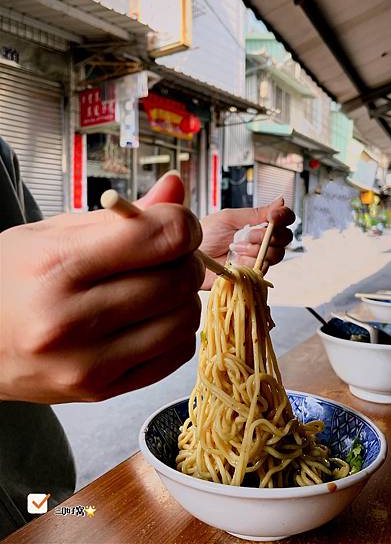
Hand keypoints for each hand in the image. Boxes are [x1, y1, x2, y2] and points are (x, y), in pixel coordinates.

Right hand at [0, 173, 204, 403]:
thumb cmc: (14, 278)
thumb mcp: (55, 233)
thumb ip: (122, 214)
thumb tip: (177, 187)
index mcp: (57, 266)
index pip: (160, 237)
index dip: (182, 224)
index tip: (178, 225)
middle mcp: (70, 320)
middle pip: (177, 280)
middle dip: (185, 259)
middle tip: (167, 256)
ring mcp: (87, 363)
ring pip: (184, 319)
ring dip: (183, 297)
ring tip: (157, 288)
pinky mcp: (101, 390)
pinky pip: (177, 354)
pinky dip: (176, 331)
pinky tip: (151, 319)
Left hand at [200, 199, 294, 288]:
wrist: (189, 257)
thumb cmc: (205, 235)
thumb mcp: (229, 218)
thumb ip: (256, 213)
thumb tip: (281, 201)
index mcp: (257, 223)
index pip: (283, 219)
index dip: (284, 217)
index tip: (274, 217)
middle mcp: (260, 241)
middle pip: (285, 238)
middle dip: (269, 235)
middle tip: (249, 234)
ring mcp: (257, 258)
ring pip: (276, 254)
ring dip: (257, 249)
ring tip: (236, 248)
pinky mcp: (251, 274)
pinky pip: (263, 269)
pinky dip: (250, 263)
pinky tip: (235, 260)